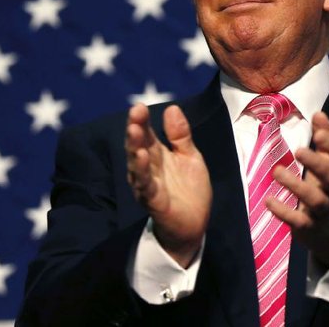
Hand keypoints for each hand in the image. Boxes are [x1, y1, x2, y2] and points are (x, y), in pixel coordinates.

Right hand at [125, 103, 211, 267]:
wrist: (194, 223)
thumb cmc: (189, 188)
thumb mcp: (190, 156)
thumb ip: (181, 135)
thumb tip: (172, 108)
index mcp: (157, 155)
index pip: (146, 134)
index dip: (142, 120)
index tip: (139, 106)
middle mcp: (148, 168)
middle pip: (138, 146)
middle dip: (135, 130)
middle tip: (135, 112)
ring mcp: (148, 185)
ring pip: (137, 165)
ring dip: (135, 148)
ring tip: (134, 132)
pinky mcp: (154, 201)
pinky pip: (146, 186)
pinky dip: (143, 173)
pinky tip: (141, 159)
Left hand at [266, 111, 328, 266]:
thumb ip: (327, 139)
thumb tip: (318, 113)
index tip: (318, 133)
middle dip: (317, 164)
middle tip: (298, 150)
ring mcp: (327, 212)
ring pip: (316, 200)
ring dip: (296, 186)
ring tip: (277, 172)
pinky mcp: (312, 228)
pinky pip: (299, 221)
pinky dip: (284, 211)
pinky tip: (268, 200)